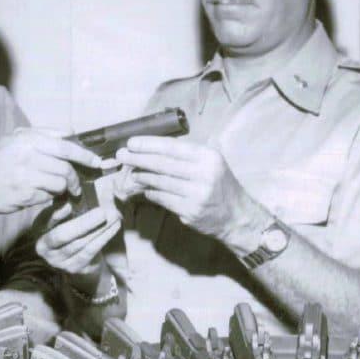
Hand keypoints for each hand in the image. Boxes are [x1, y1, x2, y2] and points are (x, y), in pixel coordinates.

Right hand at [0, 128, 100, 213]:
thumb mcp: (16, 138)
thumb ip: (44, 134)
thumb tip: (71, 132)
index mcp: (27, 140)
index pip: (64, 146)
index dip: (84, 155)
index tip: (96, 162)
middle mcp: (26, 157)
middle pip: (65, 168)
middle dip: (75, 177)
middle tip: (76, 183)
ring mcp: (25, 177)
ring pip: (60, 183)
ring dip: (63, 188)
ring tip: (58, 188)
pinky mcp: (25, 195)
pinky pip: (49, 196)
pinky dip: (50, 196)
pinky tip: (42, 193)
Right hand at [35, 201, 120, 275]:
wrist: (73, 257)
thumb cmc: (67, 228)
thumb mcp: (62, 216)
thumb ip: (65, 205)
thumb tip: (74, 193)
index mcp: (38, 230)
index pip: (45, 221)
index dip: (56, 214)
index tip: (69, 205)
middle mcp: (44, 248)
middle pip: (62, 235)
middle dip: (84, 223)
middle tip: (102, 212)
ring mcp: (59, 261)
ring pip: (80, 243)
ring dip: (100, 229)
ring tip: (114, 216)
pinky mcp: (74, 268)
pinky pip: (90, 251)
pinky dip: (104, 238)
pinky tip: (114, 227)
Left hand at [116, 136, 256, 242]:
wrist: (237, 216)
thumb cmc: (220, 186)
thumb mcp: (211, 163)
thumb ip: (187, 155)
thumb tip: (153, 149)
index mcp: (208, 157)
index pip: (173, 148)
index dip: (149, 144)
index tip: (131, 143)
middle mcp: (204, 174)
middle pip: (163, 164)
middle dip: (139, 159)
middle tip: (122, 156)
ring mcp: (197, 195)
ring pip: (160, 182)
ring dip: (142, 177)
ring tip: (132, 173)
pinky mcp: (190, 211)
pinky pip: (163, 199)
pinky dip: (152, 193)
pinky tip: (146, 190)